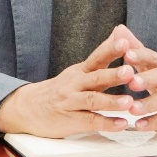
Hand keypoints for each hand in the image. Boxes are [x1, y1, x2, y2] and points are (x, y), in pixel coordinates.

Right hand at [0, 25, 145, 137]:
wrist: (26, 107)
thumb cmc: (59, 90)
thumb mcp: (78, 71)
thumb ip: (101, 56)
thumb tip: (120, 31)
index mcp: (80, 71)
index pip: (97, 57)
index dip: (111, 50)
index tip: (127, 43)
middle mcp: (75, 84)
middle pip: (95, 78)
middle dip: (113, 75)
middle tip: (130, 72)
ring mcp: (71, 102)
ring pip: (92, 100)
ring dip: (111, 102)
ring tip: (129, 102)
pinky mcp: (69, 121)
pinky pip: (89, 121)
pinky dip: (106, 123)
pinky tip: (121, 124)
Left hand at [123, 46, 156, 131]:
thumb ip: (138, 50)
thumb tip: (119, 29)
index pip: (154, 57)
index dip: (141, 55)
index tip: (126, 53)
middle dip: (147, 78)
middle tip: (131, 82)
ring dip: (149, 104)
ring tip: (132, 108)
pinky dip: (155, 122)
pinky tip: (140, 125)